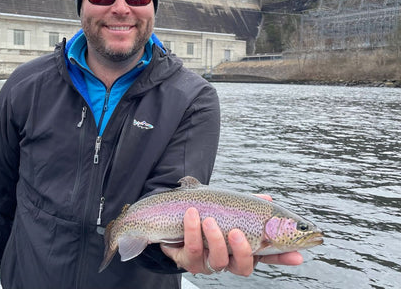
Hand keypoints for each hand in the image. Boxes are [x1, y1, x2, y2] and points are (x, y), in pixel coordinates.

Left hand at [161, 206, 303, 275]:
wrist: (168, 215)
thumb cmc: (203, 211)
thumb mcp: (226, 205)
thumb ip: (247, 203)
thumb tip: (268, 199)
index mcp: (240, 247)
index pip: (266, 256)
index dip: (282, 258)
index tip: (298, 256)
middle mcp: (227, 259)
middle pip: (243, 266)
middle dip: (241, 251)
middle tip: (236, 232)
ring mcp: (206, 262)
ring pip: (217, 260)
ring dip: (214, 238)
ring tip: (208, 219)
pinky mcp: (186, 260)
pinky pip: (191, 250)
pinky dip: (191, 231)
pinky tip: (190, 215)